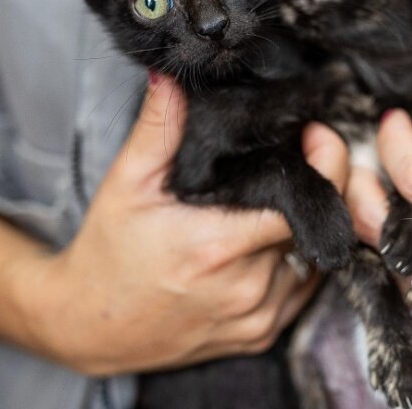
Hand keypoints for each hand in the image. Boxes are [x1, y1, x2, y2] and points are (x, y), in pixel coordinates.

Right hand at [12, 74, 347, 374]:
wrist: (88, 328)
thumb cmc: (107, 253)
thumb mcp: (127, 184)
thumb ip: (158, 129)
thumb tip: (171, 77)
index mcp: (218, 247)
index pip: (305, 203)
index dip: (323, 164)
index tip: (315, 137)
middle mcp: (246, 288)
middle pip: (313, 227)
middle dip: (316, 188)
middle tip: (303, 157)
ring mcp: (257, 318)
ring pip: (313, 260)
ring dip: (306, 227)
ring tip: (284, 198)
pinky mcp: (260, 336)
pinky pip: (302, 291)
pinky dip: (298, 262)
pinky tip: (274, 239)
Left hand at [348, 110, 411, 370]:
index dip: (394, 144)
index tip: (393, 123)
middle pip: (380, 222)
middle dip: (356, 184)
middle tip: (359, 159)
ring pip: (381, 254)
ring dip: (372, 219)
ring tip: (380, 193)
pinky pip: (398, 286)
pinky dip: (394, 255)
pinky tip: (406, 236)